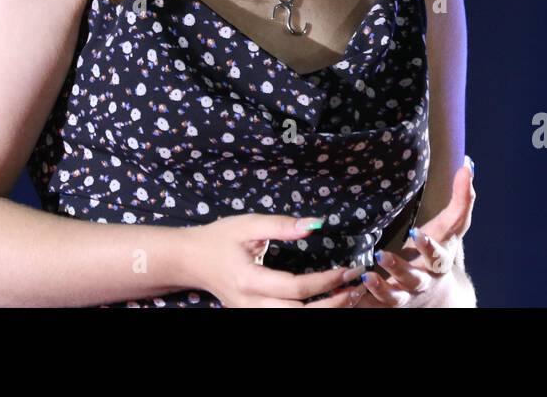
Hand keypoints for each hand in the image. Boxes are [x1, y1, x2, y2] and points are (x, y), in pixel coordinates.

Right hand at [179, 214, 368, 307]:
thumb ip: (282, 225)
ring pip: (294, 322)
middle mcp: (251, 305)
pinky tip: (328, 302)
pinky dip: (311, 313)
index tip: (348, 268)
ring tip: (349, 296)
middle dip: (333, 304)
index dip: (326, 280)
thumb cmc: (218, 238)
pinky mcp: (254, 316)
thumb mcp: (248, 225)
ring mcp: (251, 314)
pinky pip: (286, 320)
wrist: (189, 260)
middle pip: (299, 315)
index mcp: (249, 281)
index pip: (295, 288)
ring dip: (325, 312)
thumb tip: (317, 224)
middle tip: (357, 287)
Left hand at [349, 158, 475, 307]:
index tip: (414, 232)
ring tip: (364, 276)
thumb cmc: (440, 252)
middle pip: (413, 279)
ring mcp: (405, 295)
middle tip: (381, 254)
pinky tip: (346, 292)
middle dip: (398, 268)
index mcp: (439, 263)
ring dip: (379, 288)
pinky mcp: (386, 304)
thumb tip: (469, 163)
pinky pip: (373, 306)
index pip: (436, 256)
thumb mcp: (452, 227)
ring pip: (393, 298)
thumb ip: (462, 198)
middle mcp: (423, 282)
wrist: (437, 297)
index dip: (427, 246)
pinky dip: (361, 301)